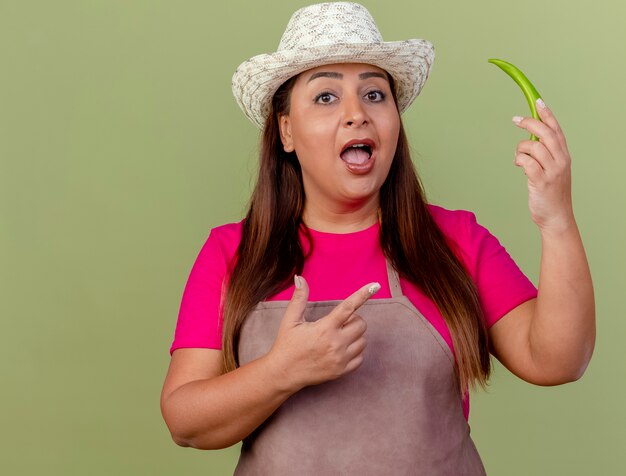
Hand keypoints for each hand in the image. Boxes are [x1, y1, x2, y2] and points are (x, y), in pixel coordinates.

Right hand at [266, 276, 379, 392]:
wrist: (283, 373)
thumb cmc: (287, 345)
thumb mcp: (290, 320)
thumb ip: (299, 298)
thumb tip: (300, 278)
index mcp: (325, 328)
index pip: (348, 307)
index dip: (363, 294)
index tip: (375, 285)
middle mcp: (335, 344)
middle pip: (361, 324)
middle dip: (354, 319)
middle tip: (339, 323)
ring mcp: (340, 359)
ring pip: (363, 341)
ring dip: (355, 335)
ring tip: (338, 336)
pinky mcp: (342, 371)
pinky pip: (360, 357)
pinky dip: (355, 351)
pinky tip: (341, 349)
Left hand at [512, 99, 575, 233]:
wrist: (556, 217)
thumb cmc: (551, 194)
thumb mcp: (552, 170)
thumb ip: (545, 155)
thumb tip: (530, 141)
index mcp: (564, 156)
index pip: (556, 129)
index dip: (547, 114)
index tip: (537, 101)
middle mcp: (561, 161)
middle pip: (545, 133)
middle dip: (529, 122)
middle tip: (515, 120)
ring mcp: (552, 171)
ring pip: (533, 146)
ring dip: (520, 148)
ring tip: (518, 158)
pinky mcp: (541, 181)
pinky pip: (526, 162)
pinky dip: (519, 160)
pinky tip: (518, 165)